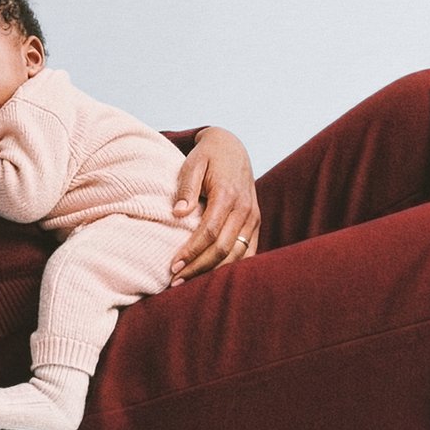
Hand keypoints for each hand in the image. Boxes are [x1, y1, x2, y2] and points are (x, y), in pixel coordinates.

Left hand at [169, 127, 261, 284]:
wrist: (233, 147)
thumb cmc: (208, 156)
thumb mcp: (193, 163)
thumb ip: (187, 188)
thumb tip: (178, 213)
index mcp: (228, 194)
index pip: (209, 232)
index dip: (191, 252)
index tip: (173, 266)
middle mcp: (244, 209)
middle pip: (223, 248)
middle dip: (198, 268)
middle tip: (175, 281)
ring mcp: (253, 217)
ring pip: (237, 254)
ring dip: (213, 271)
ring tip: (189, 282)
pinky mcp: (255, 223)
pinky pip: (248, 252)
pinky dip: (232, 266)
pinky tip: (213, 276)